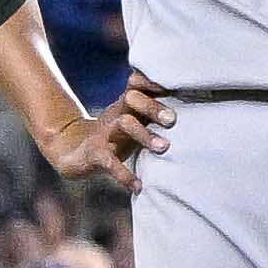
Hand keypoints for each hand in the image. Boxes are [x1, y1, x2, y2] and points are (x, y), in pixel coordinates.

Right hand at [43, 81, 171, 192]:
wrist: (75, 154)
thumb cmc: (118, 136)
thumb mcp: (135, 119)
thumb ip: (156, 111)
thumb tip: (192, 102)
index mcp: (128, 105)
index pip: (138, 85)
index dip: (152, 81)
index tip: (175, 84)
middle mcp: (117, 114)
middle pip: (131, 99)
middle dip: (152, 106)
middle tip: (172, 120)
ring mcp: (105, 133)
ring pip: (124, 125)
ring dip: (144, 135)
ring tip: (164, 148)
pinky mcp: (96, 155)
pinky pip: (110, 163)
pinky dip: (124, 175)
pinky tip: (138, 186)